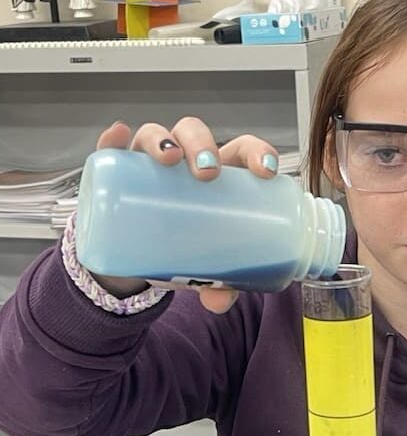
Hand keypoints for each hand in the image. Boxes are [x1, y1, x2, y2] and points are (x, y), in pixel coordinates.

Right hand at [92, 119, 279, 312]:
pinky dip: (113, 140)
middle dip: (203, 145)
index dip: (257, 152)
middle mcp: (183, 160)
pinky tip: (118, 137)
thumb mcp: (205, 265)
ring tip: (169, 159)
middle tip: (208, 173)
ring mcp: (148, 162)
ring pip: (154, 135)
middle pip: (194, 134)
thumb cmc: (185, 245)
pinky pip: (111, 150)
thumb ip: (218, 283)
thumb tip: (219, 301)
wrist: (140, 257)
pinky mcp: (116, 172)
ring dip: (163, 140)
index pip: (241, 150)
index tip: (265, 171)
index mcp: (218, 174)